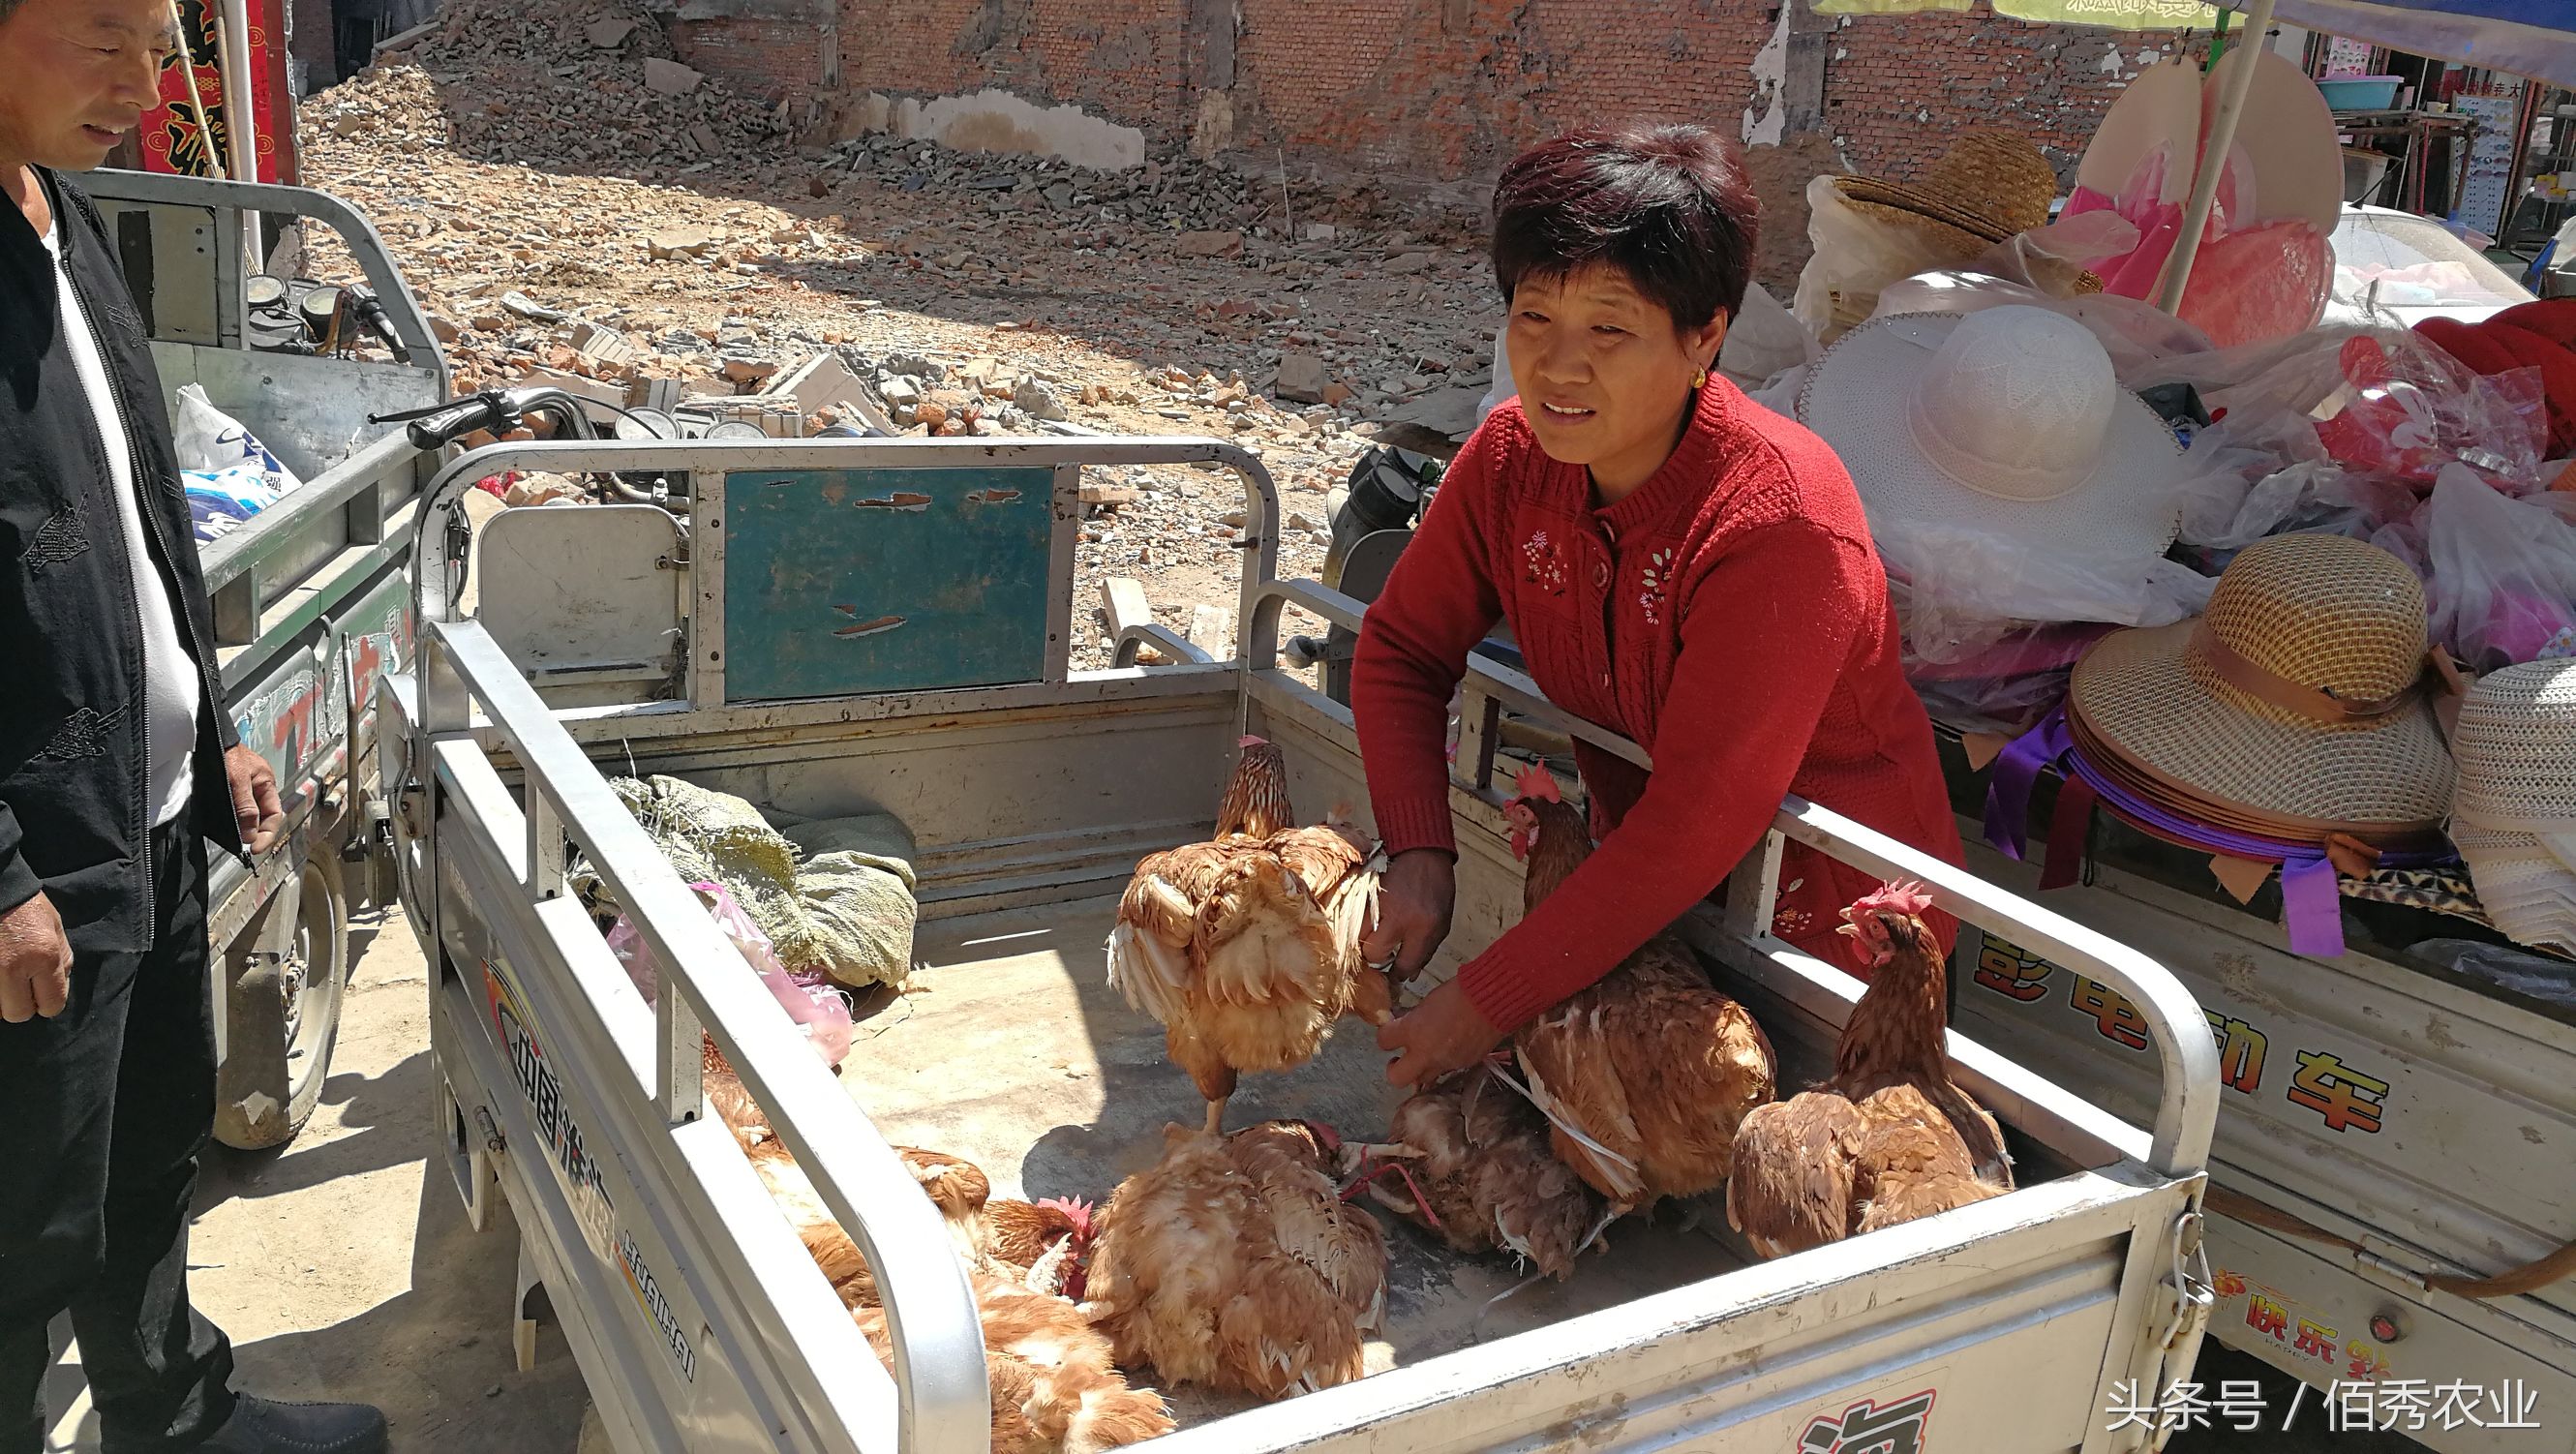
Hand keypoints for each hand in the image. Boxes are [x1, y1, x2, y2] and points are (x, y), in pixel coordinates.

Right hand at [0, 892, 71, 1022]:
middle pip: (19, 1014)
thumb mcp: (55, 927)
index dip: (48, 1002)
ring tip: (4, 980)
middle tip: (19, 987)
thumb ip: (62, 958)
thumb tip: (62, 984)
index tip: (41, 992)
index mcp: (43, 957)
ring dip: (1, 1001)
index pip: (51, 1005)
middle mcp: (13, 967)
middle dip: (21, 1005)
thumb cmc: (26, 906)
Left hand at [226, 744, 283, 853]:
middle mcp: (257, 788)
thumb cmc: (226, 753)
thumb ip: (246, 807)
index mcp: (267, 784)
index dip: (267, 834)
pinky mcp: (229, 790)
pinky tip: (226, 827)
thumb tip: (250, 834)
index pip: (273, 815)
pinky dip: (233, 821)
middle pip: (262, 817)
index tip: (255, 849)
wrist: (208, 737)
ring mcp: (243, 789)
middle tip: (245, 848)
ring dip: (243, 828)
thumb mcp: (237, 780)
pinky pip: (235, 810)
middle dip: (256, 834)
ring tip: (236, 840)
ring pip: (248, 815)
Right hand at [1361, 849, 1455, 983]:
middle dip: (1376, 960)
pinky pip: (1353, 919)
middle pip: (1374, 953)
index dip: (1397, 976)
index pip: (1405, 964)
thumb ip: (1425, 951)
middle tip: (1381, 955)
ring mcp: (1379, 904)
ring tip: (1372, 939)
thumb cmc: (1436, 889)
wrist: (1423, 853)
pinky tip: (1365, 926)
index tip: (1393, 978)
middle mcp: (1400, 917)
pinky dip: (1357, 927)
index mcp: (1425, 926)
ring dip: (1364, 942)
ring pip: (1358, 937)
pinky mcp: (1365, 894)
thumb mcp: (1442, 923)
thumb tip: (1407, 976)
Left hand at [1377, 978, 1502, 1088]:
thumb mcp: (1428, 1002)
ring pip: (1424, 1079)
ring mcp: (1446, 1063)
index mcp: (1413, 1031)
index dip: (1385, 1036)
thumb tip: (1406, 1022)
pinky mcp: (1464, 1065)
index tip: (1391, 1031)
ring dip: (1421, 1069)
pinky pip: (1447, 1071)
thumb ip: (1413, 1018)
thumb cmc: (1461, 992)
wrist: (1494, 1000)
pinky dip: (1443, 1063)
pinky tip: (1449, 1048)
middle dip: (1394, 1070)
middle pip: (1396, 1078)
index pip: (1383, 1041)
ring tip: (1426, 1054)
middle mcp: (1426, 1053)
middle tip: (1399, 1059)